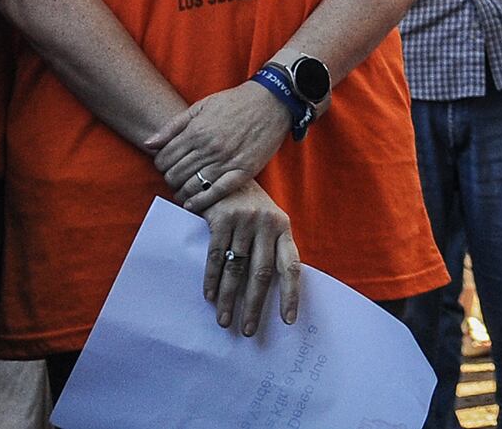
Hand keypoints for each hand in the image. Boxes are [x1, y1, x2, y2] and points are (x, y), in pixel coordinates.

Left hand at [143, 80, 290, 212]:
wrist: (271, 101)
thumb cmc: (234, 102)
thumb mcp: (200, 106)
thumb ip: (173, 126)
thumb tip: (148, 144)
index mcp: (196, 131)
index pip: (165, 158)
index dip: (160, 165)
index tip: (165, 166)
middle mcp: (208, 148)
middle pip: (175, 174)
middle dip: (170, 180)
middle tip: (174, 180)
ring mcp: (226, 161)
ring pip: (192, 186)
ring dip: (182, 193)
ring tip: (182, 192)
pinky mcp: (243, 171)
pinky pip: (217, 193)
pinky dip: (201, 202)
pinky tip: (192, 205)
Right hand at [199, 178, 300, 335]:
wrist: (224, 171)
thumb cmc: (250, 204)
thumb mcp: (269, 220)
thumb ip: (272, 247)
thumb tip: (275, 290)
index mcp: (283, 228)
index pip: (291, 266)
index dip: (290, 295)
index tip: (287, 321)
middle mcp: (266, 224)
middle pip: (261, 273)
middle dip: (254, 305)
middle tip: (248, 330)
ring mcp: (244, 221)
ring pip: (236, 268)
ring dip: (229, 298)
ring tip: (225, 320)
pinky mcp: (222, 218)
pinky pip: (216, 256)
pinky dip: (212, 279)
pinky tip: (210, 296)